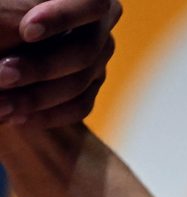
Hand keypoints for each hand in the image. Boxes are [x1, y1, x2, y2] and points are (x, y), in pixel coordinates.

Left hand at [0, 0, 120, 126]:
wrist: (6, 45)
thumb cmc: (6, 13)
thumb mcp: (7, 11)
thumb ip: (11, 17)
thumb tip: (23, 34)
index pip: (91, 3)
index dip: (63, 18)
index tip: (27, 31)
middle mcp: (100, 23)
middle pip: (84, 51)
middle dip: (40, 68)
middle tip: (1, 75)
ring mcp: (99, 56)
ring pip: (79, 83)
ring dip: (36, 97)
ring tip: (0, 106)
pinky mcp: (91, 84)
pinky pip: (80, 106)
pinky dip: (48, 114)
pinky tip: (17, 119)